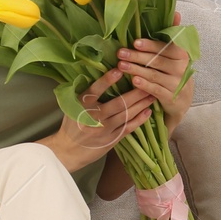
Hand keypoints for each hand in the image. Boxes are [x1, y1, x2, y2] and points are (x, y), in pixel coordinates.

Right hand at [38, 66, 159, 173]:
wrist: (68, 149)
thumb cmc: (72, 123)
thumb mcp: (73, 106)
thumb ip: (87, 94)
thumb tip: (104, 77)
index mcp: (82, 104)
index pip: (95, 89)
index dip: (107, 80)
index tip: (119, 70)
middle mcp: (94, 116)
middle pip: (118, 103)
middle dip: (135, 93)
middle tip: (148, 83)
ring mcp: (104, 128)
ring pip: (126, 114)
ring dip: (141, 104)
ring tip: (152, 95)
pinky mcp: (112, 139)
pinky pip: (129, 127)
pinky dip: (139, 119)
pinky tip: (148, 112)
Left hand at [116, 10, 195, 137]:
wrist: (182, 101)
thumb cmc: (173, 72)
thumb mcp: (175, 54)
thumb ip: (172, 35)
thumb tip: (176, 12)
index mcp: (182, 54)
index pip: (166, 47)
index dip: (150, 45)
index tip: (135, 42)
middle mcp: (182, 68)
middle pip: (157, 60)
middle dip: (137, 56)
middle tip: (120, 53)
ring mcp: (178, 84)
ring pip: (154, 75)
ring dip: (136, 70)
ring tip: (121, 65)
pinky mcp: (172, 98)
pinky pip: (157, 90)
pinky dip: (145, 85)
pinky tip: (134, 81)